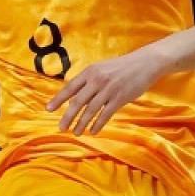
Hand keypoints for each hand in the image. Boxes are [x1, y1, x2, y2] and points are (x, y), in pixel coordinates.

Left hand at [47, 50, 163, 134]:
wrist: (146, 63)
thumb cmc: (123, 67)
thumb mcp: (103, 69)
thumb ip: (90, 80)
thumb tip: (77, 95)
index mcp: (90, 72)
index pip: (70, 87)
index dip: (58, 99)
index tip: (48, 110)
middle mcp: (97, 80)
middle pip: (77, 101)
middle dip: (68, 116)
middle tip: (61, 128)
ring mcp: (108, 89)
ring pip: (90, 110)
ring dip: (81, 123)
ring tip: (76, 132)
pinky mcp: (120, 97)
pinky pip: (105, 114)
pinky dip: (98, 124)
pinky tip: (93, 131)